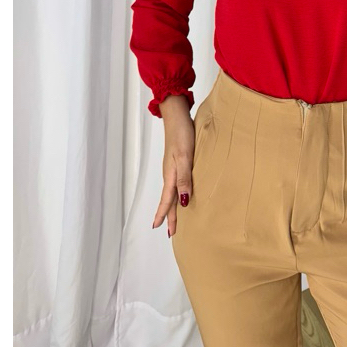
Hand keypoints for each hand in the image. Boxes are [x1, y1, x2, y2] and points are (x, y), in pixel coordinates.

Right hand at [151, 95, 193, 237]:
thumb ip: (184, 179)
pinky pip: (177, 181)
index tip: (161, 230)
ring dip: (173, 205)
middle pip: (169, 198)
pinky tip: (182, 191)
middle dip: (169, 215)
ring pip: (172, 190)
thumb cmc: (182, 134)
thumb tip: (182, 202)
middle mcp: (170, 172)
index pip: (168, 200)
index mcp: (170, 174)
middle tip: (171, 232)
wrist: (177, 114)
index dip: (165, 215)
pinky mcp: (178, 159)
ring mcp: (173, 166)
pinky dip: (178, 192)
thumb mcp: (185, 157)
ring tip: (175, 217)